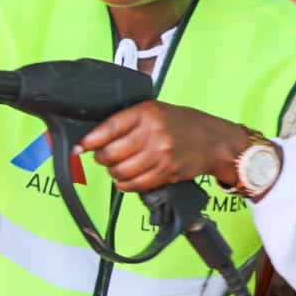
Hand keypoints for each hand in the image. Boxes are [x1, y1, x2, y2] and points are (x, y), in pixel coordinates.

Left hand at [79, 101, 249, 193]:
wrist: (215, 141)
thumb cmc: (184, 124)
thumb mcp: (156, 110)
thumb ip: (128, 121)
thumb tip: (96, 137)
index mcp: (147, 112)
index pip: (109, 128)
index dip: (90, 140)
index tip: (79, 147)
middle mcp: (153, 132)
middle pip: (111, 153)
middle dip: (101, 158)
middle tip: (102, 157)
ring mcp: (160, 154)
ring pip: (120, 171)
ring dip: (113, 172)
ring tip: (117, 167)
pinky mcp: (166, 172)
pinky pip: (134, 184)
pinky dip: (125, 184)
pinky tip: (126, 179)